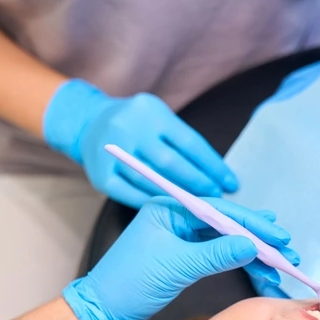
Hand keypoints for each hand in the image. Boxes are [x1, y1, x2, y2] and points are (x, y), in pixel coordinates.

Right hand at [43, 80, 238, 208]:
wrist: (89, 123)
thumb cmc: (137, 126)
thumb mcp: (159, 120)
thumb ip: (182, 143)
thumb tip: (218, 176)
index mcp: (150, 112)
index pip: (190, 143)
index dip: (213, 166)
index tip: (231, 183)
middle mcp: (128, 128)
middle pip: (171, 164)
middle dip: (199, 184)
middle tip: (216, 198)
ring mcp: (111, 152)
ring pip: (152, 181)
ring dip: (179, 197)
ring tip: (198, 206)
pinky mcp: (100, 176)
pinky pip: (132, 195)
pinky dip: (154, 202)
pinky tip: (170, 208)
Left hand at [63, 197, 298, 319]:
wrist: (104, 312)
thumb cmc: (130, 284)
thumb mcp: (176, 266)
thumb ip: (216, 254)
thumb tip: (251, 245)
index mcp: (169, 208)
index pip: (219, 210)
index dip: (251, 224)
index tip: (277, 235)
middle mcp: (177, 218)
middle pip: (227, 225)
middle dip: (258, 240)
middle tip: (286, 252)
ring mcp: (182, 239)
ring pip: (227, 243)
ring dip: (253, 256)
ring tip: (279, 267)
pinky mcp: (185, 258)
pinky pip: (219, 257)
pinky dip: (240, 265)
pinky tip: (260, 271)